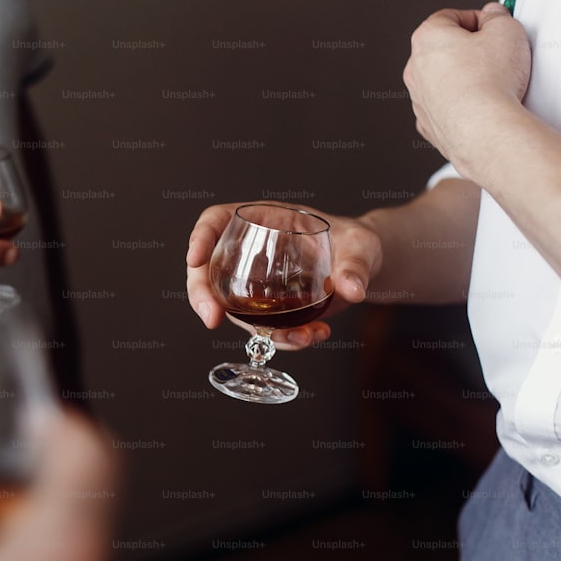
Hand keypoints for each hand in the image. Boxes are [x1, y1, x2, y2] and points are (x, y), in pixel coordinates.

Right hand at [186, 202, 380, 348]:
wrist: (365, 269)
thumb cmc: (357, 243)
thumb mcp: (361, 246)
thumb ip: (356, 264)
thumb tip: (351, 290)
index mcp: (265, 220)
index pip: (217, 220)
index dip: (200, 236)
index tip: (195, 258)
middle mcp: (252, 251)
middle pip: (208, 269)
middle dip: (203, 296)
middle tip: (211, 320)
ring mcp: (256, 283)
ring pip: (232, 308)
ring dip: (255, 330)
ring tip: (300, 336)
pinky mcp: (270, 309)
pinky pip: (263, 329)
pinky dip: (283, 340)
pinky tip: (313, 336)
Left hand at [403, 3, 530, 175]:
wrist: (484, 129)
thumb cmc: (489, 83)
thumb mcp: (507, 29)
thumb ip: (497, 17)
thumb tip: (493, 18)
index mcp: (427, 38)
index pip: (451, 17)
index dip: (478, 21)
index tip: (494, 29)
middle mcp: (415, 69)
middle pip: (444, 49)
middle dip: (471, 50)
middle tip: (496, 56)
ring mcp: (418, 99)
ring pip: (444, 81)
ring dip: (466, 79)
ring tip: (492, 84)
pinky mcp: (428, 125)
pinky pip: (446, 107)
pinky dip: (461, 106)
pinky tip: (481, 106)